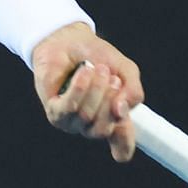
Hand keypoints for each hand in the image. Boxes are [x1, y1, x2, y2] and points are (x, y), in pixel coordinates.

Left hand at [30, 22, 143, 162]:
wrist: (70, 40)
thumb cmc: (97, 57)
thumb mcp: (125, 70)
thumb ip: (133, 90)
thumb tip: (123, 109)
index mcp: (112, 119)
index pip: (121, 145)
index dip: (124, 146)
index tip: (124, 134)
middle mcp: (91, 125)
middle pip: (103, 130)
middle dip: (109, 101)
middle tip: (111, 77)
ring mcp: (72, 121)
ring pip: (86, 117)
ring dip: (95, 90)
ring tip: (95, 69)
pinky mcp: (54, 111)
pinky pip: (68, 108)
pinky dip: (78, 90)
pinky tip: (83, 73)